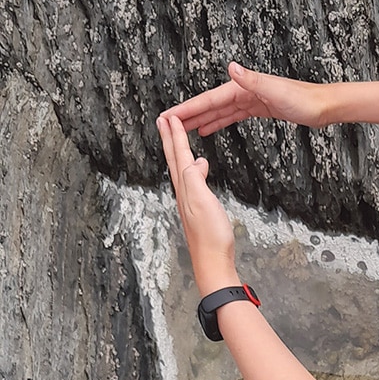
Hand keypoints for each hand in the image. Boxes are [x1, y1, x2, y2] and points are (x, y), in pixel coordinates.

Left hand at [157, 116, 238, 295]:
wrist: (214, 263)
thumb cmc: (211, 237)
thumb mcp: (203, 202)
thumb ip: (195, 178)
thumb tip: (194, 160)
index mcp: (185, 188)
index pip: (178, 155)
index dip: (176, 135)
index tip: (171, 116)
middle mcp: (184, 194)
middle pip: (175, 161)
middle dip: (169, 139)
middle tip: (164, 121)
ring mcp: (190, 203)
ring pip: (181, 169)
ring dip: (178, 152)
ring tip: (176, 138)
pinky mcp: (198, 212)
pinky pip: (191, 181)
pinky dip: (191, 168)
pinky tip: (198, 169)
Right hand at [160, 63, 330, 135]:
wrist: (322, 106)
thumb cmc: (303, 99)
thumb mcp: (275, 90)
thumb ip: (252, 80)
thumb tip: (232, 68)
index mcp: (242, 88)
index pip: (208, 100)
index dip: (187, 108)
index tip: (168, 115)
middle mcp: (242, 91)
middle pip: (208, 105)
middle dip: (187, 115)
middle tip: (165, 125)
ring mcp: (249, 100)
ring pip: (218, 111)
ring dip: (199, 120)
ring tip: (181, 130)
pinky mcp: (257, 109)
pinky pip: (231, 116)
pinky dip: (218, 122)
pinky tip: (208, 129)